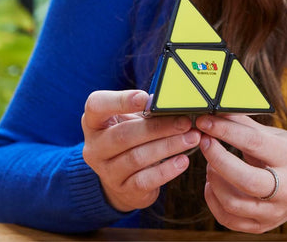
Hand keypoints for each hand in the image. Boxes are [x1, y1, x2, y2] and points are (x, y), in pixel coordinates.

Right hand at [81, 90, 200, 212]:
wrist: (122, 177)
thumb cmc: (130, 137)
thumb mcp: (131, 119)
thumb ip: (146, 109)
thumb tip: (177, 100)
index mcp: (94, 121)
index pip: (97, 105)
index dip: (120, 101)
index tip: (145, 98)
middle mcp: (95, 147)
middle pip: (124, 135)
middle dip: (158, 127)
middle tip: (185, 122)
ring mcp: (106, 171)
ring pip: (137, 157)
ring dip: (168, 146)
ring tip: (192, 138)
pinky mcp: (122, 190)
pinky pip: (145, 180)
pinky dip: (166, 170)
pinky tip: (183, 161)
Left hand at [196, 114, 286, 233]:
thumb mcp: (276, 135)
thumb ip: (247, 126)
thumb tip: (219, 112)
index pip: (253, 143)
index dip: (225, 131)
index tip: (206, 121)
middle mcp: (286, 188)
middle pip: (244, 179)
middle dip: (217, 158)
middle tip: (205, 142)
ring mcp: (274, 211)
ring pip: (233, 203)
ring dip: (214, 180)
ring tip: (211, 164)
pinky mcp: (263, 226)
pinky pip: (229, 220)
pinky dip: (214, 201)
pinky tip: (213, 185)